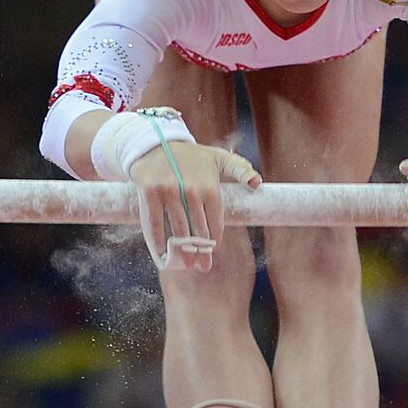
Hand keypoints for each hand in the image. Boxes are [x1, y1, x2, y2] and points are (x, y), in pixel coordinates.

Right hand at [129, 142, 260, 271]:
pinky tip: (161, 255)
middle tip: (201, 266)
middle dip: (200, 251)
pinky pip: (153, 223)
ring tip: (185, 264)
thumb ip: (240, 169)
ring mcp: (169, 190)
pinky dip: (157, 242)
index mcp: (210, 186)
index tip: (213, 250)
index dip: (214, 240)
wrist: (155, 141)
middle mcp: (191, 189)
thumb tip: (257, 183)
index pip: (215, 223)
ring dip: (181, 252)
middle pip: (197, 230)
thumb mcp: (218, 158)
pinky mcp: (149, 191)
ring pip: (176, 230)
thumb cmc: (190, 156)